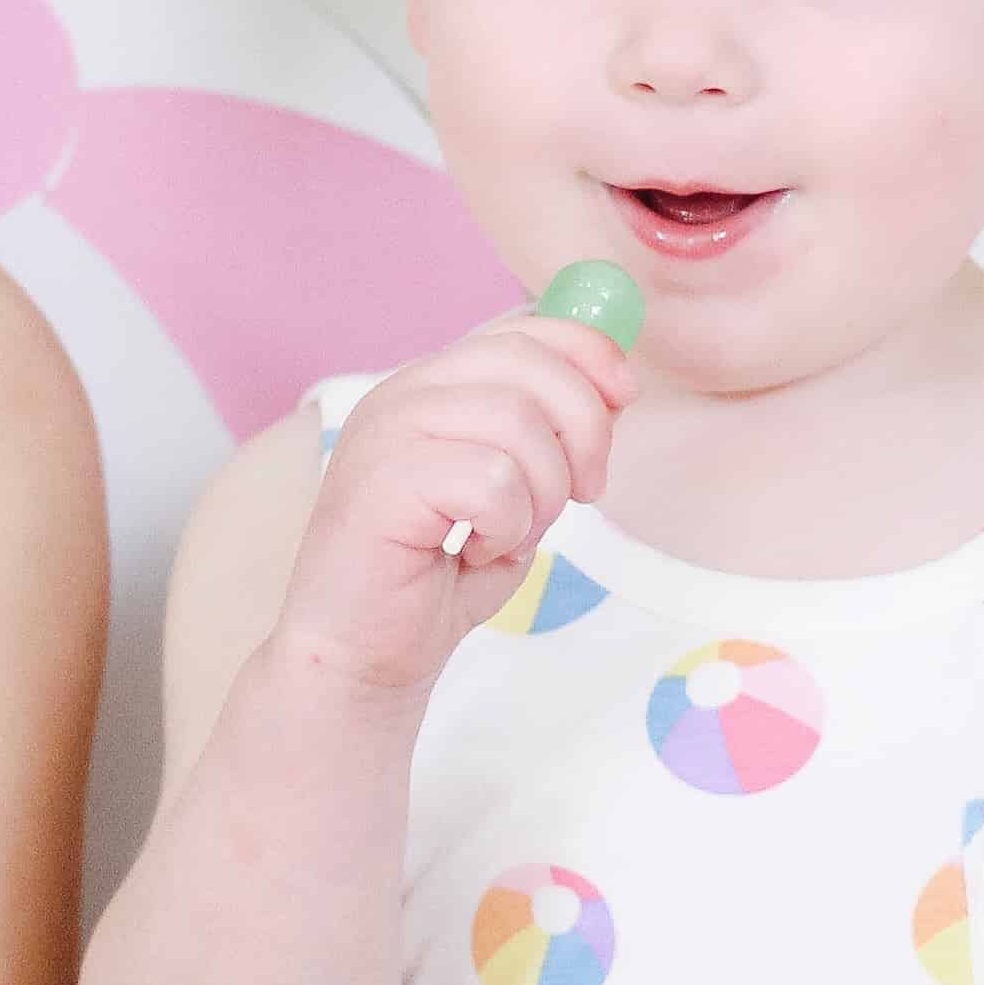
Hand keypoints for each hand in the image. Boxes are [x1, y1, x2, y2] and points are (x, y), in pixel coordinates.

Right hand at [271, 309, 636, 695]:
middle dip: (584, 428)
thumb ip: (547, 437)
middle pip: (526, 362)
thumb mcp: (511, 494)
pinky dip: (506, 527)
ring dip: (542, 492)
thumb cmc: (433, 581)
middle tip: (584, 493)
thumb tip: (613, 387)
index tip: (625, 397)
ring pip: (516, 422)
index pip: (520, 327)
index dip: (587, 351)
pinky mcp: (380, 480)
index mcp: (430, 386)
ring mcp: (385, 432)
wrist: (358, 657)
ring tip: (510, 534)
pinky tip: (473, 553)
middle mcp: (401, 393)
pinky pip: (490, 480)